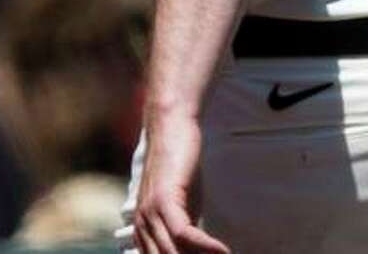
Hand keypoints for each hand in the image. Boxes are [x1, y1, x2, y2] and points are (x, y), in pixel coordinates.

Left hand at [134, 110, 229, 253]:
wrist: (170, 127)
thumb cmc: (179, 167)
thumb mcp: (182, 207)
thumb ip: (183, 234)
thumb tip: (199, 251)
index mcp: (143, 233)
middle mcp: (143, 227)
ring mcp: (151, 214)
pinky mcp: (164, 200)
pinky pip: (184, 234)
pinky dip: (206, 246)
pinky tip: (223, 251)